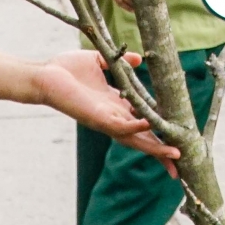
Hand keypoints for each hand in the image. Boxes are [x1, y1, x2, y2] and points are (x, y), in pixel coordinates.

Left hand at [36, 49, 179, 176]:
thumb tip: (139, 59)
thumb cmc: (66, 69)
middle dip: (161, 152)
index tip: (177, 138)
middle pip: (143, 139)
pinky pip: (120, 126)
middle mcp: (113, 117)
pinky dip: (136, 127)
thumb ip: (121, 62)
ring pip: (135, 138)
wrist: (43, 76)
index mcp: (115, 106)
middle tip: (180, 164)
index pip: (143, 123)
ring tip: (175, 154)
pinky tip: (150, 126)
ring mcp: (106, 120)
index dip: (159, 131)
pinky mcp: (96, 117)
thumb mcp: (100, 62)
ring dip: (154, 147)